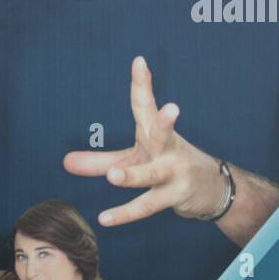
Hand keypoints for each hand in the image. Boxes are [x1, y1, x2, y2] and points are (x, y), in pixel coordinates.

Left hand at [63, 56, 225, 226]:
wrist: (213, 191)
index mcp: (155, 133)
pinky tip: (105, 217)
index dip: (143, 84)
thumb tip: (65, 162)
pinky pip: (146, 206)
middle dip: (165, 121)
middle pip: (163, 132)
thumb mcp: (135, 159)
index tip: (139, 61)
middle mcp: (166, 149)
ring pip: (152, 175)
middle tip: (171, 108)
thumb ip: (99, 161)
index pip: (146, 105)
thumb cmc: (168, 166)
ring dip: (133, 175)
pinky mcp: (174, 197)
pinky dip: (125, 214)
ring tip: (113, 175)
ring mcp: (173, 174)